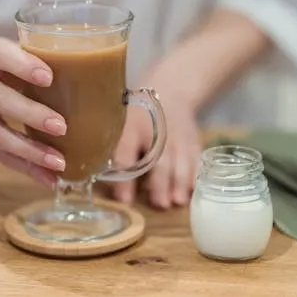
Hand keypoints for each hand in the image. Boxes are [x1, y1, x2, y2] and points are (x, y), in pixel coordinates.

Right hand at [0, 37, 66, 187]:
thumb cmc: (10, 63)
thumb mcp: (22, 51)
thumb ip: (51, 59)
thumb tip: (111, 78)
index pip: (0, 54)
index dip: (22, 65)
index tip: (48, 77)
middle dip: (31, 115)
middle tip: (62, 127)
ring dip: (29, 152)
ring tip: (59, 163)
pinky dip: (24, 168)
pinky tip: (48, 177)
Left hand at [113, 87, 202, 208]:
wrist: (169, 92)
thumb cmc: (136, 116)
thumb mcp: (119, 124)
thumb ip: (113, 149)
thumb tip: (99, 178)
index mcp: (130, 129)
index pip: (126, 154)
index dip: (125, 179)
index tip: (124, 199)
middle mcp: (156, 133)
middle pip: (159, 159)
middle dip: (160, 182)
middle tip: (159, 203)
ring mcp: (178, 137)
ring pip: (180, 160)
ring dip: (180, 182)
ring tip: (177, 201)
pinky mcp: (193, 141)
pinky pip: (196, 159)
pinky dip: (195, 175)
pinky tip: (192, 191)